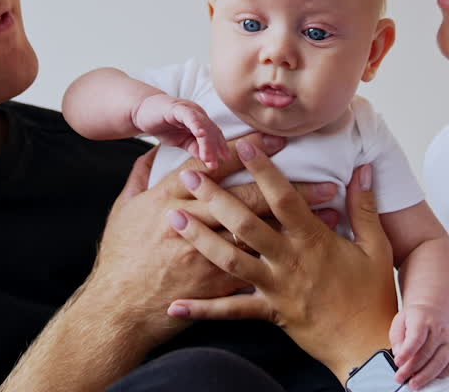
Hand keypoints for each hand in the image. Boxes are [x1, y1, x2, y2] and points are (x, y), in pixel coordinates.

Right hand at [82, 135, 336, 348]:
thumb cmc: (121, 257)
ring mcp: (205, 254)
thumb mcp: (123, 209)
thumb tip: (156, 149)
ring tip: (330, 210)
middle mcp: (190, 221)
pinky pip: (257, 266)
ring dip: (296, 221)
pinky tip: (312, 248)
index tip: (275, 139)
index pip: (213, 166)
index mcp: (168, 197)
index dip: (246, 151)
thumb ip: (142, 175)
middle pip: (246, 198)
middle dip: (288, 187)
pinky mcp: (215, 283)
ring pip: (259, 231)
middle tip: (322, 176)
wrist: (118, 308)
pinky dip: (286, 255)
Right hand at [132, 93, 227, 169]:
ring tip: (208, 158)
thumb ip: (194, 148)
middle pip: (212, 131)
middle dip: (215, 148)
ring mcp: (189, 109)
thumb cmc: (163, 126)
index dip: (220, 146)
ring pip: (203, 125)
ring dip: (207, 142)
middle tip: (215, 165)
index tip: (225, 160)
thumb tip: (208, 160)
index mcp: (202, 122)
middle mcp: (199, 114)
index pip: (215, 134)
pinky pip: (189, 116)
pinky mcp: (177, 107)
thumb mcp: (181, 141)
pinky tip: (200, 134)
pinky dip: (196, 124)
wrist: (141, 112)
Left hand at [164, 143, 397, 383]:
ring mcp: (276, 287)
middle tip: (190, 175)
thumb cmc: (373, 295)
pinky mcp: (269, 312)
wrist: (367, 346)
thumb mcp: (377, 247)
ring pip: (230, 260)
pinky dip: (203, 309)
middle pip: (245, 224)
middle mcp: (289, 260)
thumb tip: (364, 170)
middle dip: (215, 197)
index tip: (244, 146)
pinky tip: (176, 304)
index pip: (284, 199)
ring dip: (200, 238)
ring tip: (174, 218)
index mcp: (314, 240)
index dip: (264, 170)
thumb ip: (365, 207)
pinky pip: (232, 310)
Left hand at [389, 303, 448, 387]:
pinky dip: (440, 375)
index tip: (398, 362)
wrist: (432, 312)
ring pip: (439, 362)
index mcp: (423, 319)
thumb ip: (397, 338)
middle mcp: (439, 329)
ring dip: (425, 376)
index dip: (407, 352)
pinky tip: (430, 377)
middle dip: (412, 368)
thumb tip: (399, 354)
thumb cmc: (414, 319)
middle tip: (401, 377)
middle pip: (426, 353)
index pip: (416, 338)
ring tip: (414, 383)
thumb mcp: (400, 322)